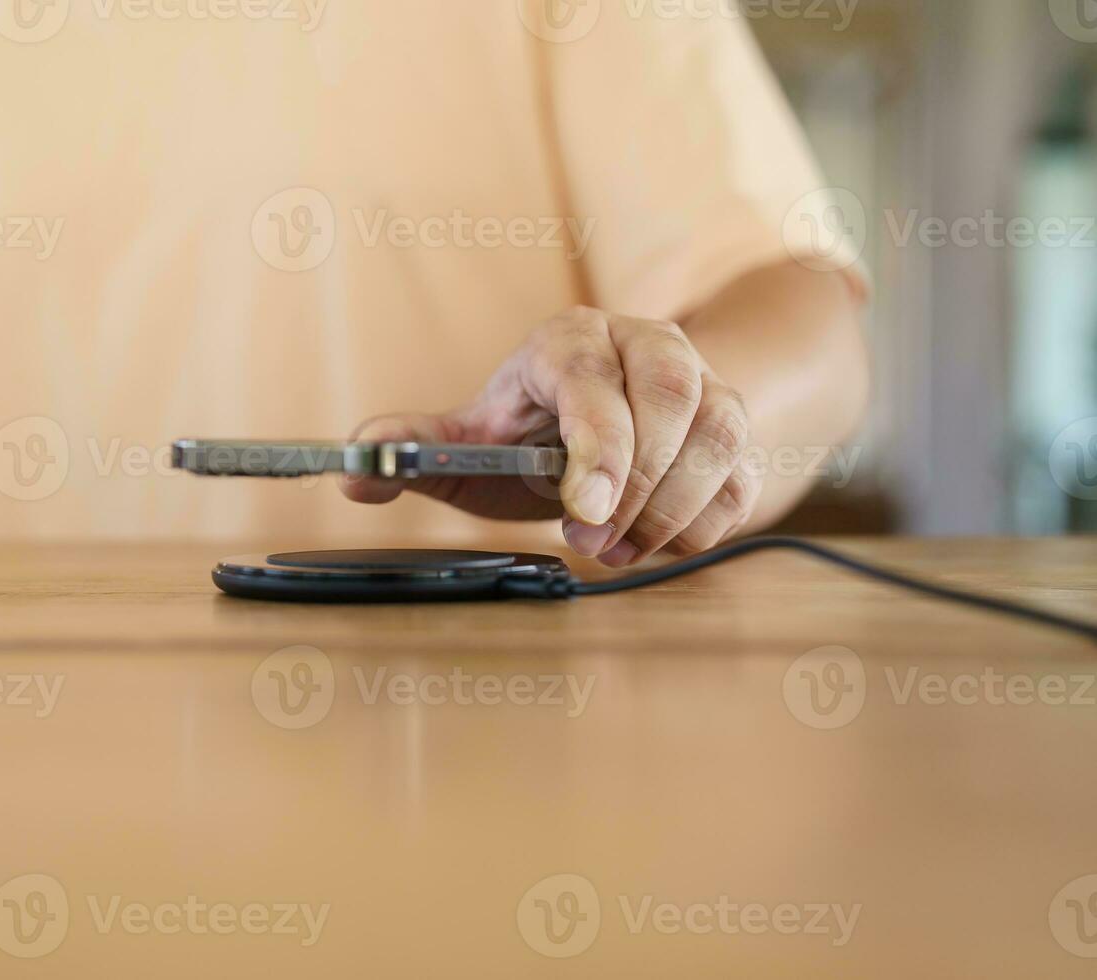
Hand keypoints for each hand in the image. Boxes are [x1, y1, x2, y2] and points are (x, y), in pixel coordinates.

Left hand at [341, 307, 761, 566]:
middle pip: (672, 400)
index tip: (581, 514)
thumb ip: (412, 449)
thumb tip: (354, 467)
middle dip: (637, 487)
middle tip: (591, 544)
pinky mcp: (736, 429)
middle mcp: (646, 344)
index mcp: (571, 340)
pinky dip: (705, 524)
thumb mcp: (467, 441)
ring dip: (673, 509)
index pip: (595, 381)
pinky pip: (743, 476)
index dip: (598, 448)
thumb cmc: (528, 432)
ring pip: (719, 435)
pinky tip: (656, 545)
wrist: (607, 424)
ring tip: (618, 549)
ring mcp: (703, 382)